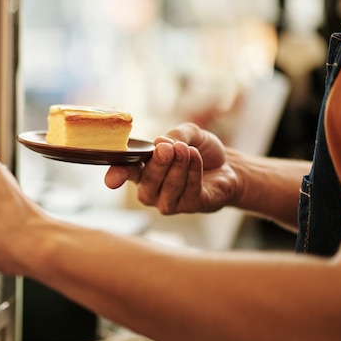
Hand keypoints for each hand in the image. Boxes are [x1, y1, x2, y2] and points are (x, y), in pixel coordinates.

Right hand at [104, 123, 239, 213]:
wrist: (227, 165)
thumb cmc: (200, 150)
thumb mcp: (188, 134)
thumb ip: (174, 135)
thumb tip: (161, 141)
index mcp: (141, 170)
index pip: (124, 173)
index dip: (117, 176)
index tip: (112, 181)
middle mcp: (150, 190)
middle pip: (147, 181)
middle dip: (158, 163)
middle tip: (168, 148)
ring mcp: (168, 202)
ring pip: (168, 187)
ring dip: (178, 166)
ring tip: (187, 149)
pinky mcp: (189, 206)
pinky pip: (188, 191)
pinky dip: (192, 172)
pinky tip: (195, 157)